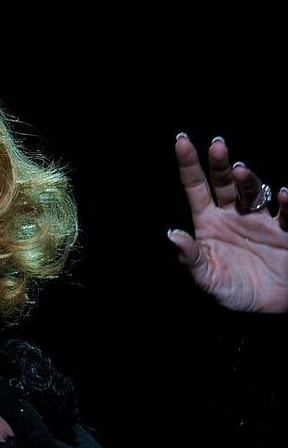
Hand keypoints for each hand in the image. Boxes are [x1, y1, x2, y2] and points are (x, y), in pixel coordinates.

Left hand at [169, 133, 287, 311]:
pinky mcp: (284, 230)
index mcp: (208, 221)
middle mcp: (232, 214)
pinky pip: (286, 213)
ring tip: (239, 171)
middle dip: (220, 163)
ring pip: (253, 191)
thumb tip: (172, 235)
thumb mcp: (208, 278)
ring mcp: (259, 219)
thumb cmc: (233, 289)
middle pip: (224, 182)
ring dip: (247, 180)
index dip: (189, 164)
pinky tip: (285, 195)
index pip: (196, 187)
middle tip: (217, 146)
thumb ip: (191, 257)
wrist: (269, 306)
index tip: (181, 141)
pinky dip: (287, 204)